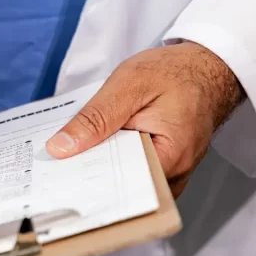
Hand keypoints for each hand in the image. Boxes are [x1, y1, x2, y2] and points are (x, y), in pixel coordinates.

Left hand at [45, 42, 244, 197]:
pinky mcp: (161, 165)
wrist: (206, 67)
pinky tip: (85, 151)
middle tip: (49, 173)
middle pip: (120, 188)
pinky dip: (108, 160)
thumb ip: (95, 118)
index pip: (120, 186)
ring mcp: (169, 173)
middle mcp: (173, 175)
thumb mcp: (128, 86)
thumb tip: (60, 148)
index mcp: (170, 158)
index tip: (53, 182)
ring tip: (61, 163)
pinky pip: (130, 169)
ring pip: (123, 180)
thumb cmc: (174, 73)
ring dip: (95, 169)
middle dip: (85, 179)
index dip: (85, 184)